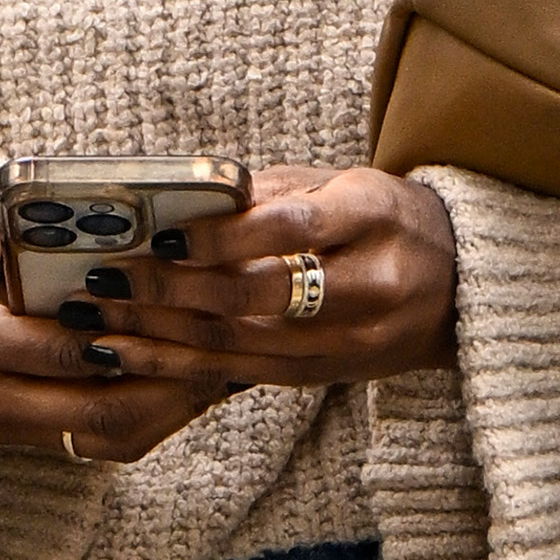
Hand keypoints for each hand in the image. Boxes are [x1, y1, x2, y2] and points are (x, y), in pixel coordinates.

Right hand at [0, 156, 230, 464]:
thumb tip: (16, 184)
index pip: (50, 350)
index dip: (115, 334)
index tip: (175, 309)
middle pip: (88, 408)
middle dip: (161, 377)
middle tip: (221, 342)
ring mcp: (1, 419)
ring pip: (102, 435)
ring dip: (166, 404)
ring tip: (220, 361)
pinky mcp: (25, 431)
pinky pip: (100, 441)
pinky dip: (151, 416)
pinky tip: (193, 378)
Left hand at [57, 166, 457, 392]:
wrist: (460, 285)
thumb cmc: (382, 218)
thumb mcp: (340, 185)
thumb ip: (266, 194)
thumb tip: (174, 202)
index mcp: (374, 216)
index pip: (289, 228)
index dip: (219, 236)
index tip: (158, 235)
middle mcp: (371, 284)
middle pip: (258, 295)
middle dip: (171, 292)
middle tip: (106, 280)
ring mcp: (353, 339)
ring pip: (243, 344)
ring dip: (160, 336)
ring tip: (98, 321)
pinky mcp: (330, 375)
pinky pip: (245, 375)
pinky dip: (182, 366)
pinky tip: (133, 354)